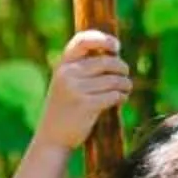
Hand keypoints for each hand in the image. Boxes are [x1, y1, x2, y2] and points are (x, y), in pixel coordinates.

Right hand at [39, 30, 131, 151]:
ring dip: (125, 84)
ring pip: (114, 80)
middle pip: (107, 62)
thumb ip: (83, 68)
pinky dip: (122, 96)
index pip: (83, 40)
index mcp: (62, 65)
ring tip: (126, 89)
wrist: (52, 137)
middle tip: (125, 76)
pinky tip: (121, 99)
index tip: (116, 47)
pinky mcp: (86, 105)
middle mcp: (68, 74)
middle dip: (122, 68)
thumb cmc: (64, 108)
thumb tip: (115, 54)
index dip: (103, 39)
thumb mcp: (65, 82)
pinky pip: (114, 95)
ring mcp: (76, 89)